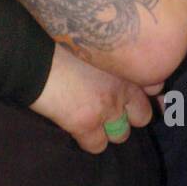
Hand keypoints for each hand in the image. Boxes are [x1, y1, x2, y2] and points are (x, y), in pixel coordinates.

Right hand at [29, 43, 154, 154]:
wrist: (31, 53)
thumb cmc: (54, 39)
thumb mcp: (88, 40)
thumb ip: (106, 53)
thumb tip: (111, 60)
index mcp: (125, 63)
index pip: (154, 85)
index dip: (146, 93)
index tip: (136, 95)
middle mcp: (122, 86)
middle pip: (143, 116)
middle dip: (129, 116)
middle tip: (112, 110)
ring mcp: (106, 107)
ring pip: (122, 135)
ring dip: (110, 130)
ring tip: (93, 121)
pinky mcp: (86, 124)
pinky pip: (97, 146)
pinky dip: (89, 141)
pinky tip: (77, 130)